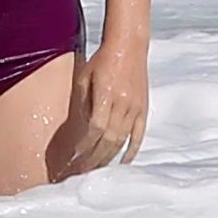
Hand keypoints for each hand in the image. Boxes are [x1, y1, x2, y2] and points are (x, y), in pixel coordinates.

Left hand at [60, 41, 147, 177]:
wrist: (129, 45)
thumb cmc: (103, 59)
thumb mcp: (84, 76)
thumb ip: (83, 102)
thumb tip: (81, 128)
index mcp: (106, 94)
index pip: (95, 128)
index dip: (85, 145)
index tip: (74, 156)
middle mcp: (122, 103)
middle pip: (108, 138)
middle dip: (94, 157)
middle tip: (82, 171)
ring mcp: (135, 107)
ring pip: (122, 140)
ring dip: (108, 157)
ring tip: (97, 169)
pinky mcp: (143, 108)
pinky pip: (138, 135)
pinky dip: (131, 150)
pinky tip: (123, 162)